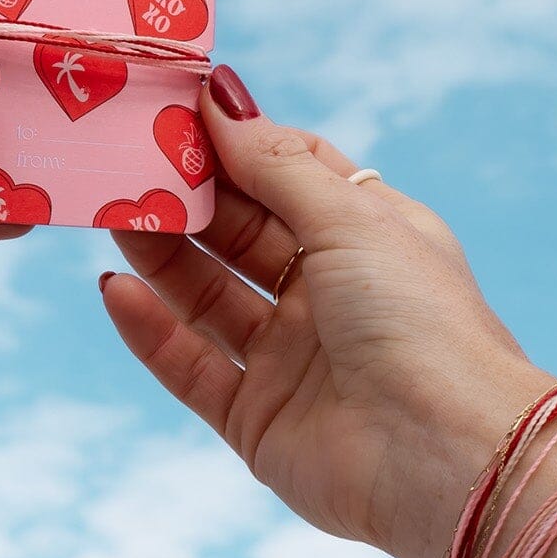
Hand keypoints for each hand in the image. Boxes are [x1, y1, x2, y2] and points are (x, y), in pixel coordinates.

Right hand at [100, 64, 543, 557]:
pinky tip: (117, 289)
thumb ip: (275, 162)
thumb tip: (219, 98)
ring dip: (161, 254)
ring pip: (208, 295)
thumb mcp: (351, 218)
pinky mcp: (257, 419)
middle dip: (187, 195)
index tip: (175, 111)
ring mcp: (291, 358)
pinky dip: (152, 330)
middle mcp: (328, 293)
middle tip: (123, 158)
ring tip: (110, 212)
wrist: (447, 459)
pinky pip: (191, 366)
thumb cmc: (419, 320)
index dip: (237, 142)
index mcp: (367, 237)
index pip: (290, 173)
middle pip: (239, 231)